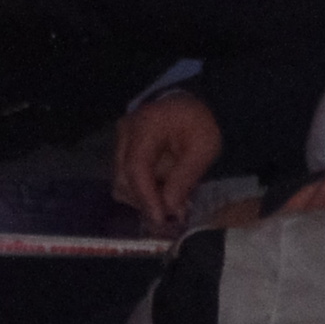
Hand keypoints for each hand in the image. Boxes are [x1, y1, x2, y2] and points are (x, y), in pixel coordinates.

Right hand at [112, 91, 224, 229]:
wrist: (193, 105)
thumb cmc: (200, 123)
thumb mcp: (204, 148)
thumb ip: (185, 177)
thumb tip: (169, 208)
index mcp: (146, 125)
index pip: (136, 167)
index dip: (146, 196)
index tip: (159, 219)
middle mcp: (125, 132)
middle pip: (123, 179)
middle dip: (146, 200)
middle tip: (172, 213)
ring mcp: (120, 141)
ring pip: (122, 182)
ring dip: (145, 197)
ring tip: (172, 200)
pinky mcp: (123, 150)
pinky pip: (127, 178)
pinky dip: (144, 189)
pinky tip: (164, 190)